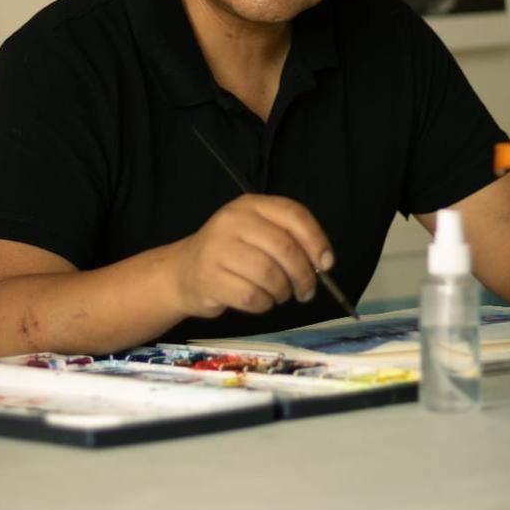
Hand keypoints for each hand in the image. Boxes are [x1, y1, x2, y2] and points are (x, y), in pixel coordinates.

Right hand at [171, 194, 333, 318]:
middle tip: (306, 291)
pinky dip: (264, 304)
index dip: (316, 240)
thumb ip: (288, 239)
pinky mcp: (210, 278)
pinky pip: (252, 297)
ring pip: (270, 275)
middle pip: (285, 248)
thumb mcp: (256, 233)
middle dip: (304, 275)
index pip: (293, 214)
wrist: (182, 272)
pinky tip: (260, 301)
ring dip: (283, 292)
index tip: (326, 263)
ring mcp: (218, 248)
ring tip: (279, 295)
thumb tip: (323, 262)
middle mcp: (232, 221)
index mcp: (250, 205)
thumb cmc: (229, 254)